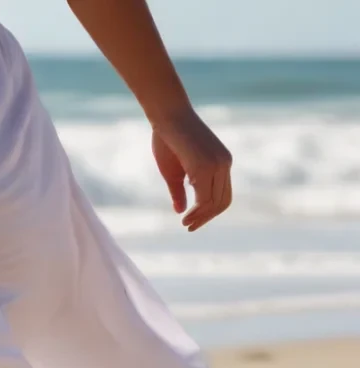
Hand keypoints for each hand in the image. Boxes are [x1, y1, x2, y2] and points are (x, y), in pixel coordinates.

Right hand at [152, 110, 232, 230]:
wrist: (167, 116)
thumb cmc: (167, 140)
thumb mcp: (174, 173)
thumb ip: (179, 192)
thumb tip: (181, 211)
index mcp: (221, 163)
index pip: (222, 195)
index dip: (208, 212)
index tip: (190, 221)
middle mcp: (224, 164)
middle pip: (222, 202)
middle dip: (206, 218)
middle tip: (188, 227)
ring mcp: (218, 164)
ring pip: (215, 202)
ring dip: (200, 217)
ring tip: (185, 224)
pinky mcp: (206, 166)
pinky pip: (206, 198)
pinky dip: (196, 211)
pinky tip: (185, 216)